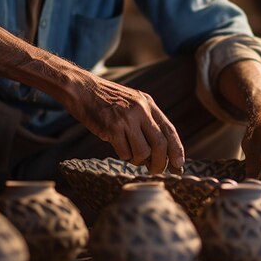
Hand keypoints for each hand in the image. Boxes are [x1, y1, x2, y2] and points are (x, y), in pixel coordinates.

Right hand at [67, 74, 184, 174]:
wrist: (82, 89)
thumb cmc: (107, 100)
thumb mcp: (133, 102)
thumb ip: (147, 120)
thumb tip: (161, 150)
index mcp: (148, 104)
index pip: (170, 131)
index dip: (177, 151)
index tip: (178, 166)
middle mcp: (140, 110)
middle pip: (160, 145)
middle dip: (160, 163)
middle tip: (155, 171)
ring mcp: (126, 119)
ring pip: (143, 152)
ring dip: (139, 161)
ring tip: (132, 156)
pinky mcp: (111, 128)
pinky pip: (124, 153)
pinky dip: (124, 156)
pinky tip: (119, 148)